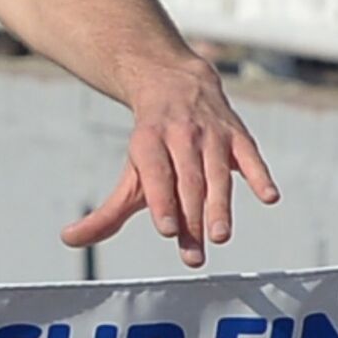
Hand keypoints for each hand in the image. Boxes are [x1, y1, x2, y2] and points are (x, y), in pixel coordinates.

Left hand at [61, 62, 278, 267]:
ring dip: (220, 203)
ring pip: (217, 171)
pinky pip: (251, 155)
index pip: (155, 173)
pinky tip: (269, 197)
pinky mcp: (238, 134)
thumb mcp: (131, 173)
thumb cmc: (152, 145)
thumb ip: (106, 212)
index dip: (161, 200)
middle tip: (195, 254)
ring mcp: (212, 133)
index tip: (166, 230)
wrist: (174, 83)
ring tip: (220, 235)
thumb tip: (68, 240)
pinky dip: (260, 175)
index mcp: (148, 142)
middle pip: (187, 179)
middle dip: (191, 216)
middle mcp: (180, 135)